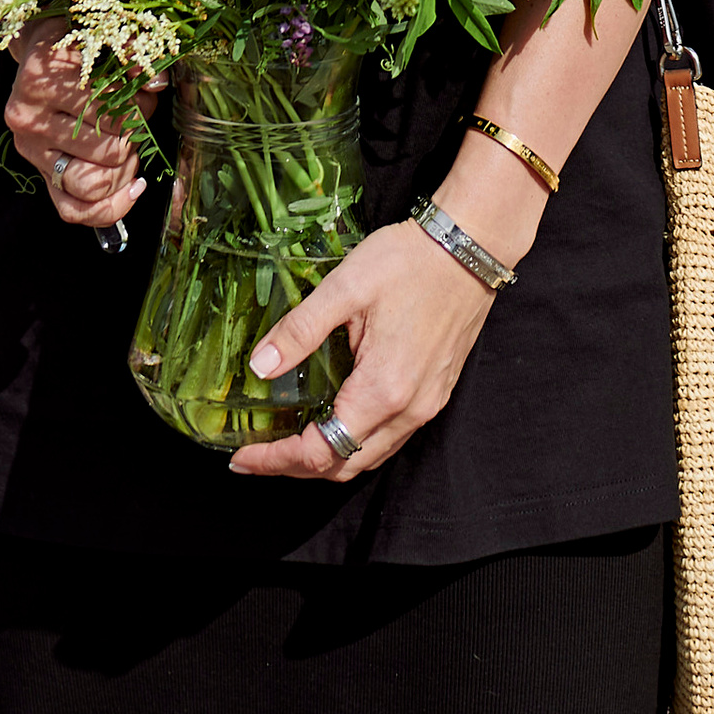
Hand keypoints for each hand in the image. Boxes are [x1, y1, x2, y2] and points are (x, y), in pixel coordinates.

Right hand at [3, 15, 150, 233]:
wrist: (37, 53)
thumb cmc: (76, 42)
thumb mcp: (98, 32)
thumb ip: (129, 49)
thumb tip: (157, 82)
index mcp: (41, 77)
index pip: (111, 107)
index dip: (142, 102)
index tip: (143, 89)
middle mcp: (28, 117)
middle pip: (109, 147)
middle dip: (137, 134)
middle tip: (137, 115)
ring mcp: (30, 150)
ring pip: (96, 181)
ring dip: (126, 167)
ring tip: (130, 144)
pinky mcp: (36, 173)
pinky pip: (74, 209)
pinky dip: (111, 207)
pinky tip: (134, 187)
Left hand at [226, 218, 496, 481]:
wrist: (470, 246)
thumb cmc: (411, 261)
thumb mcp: (345, 287)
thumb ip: (300, 330)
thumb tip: (259, 367)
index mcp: (383, 389)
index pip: (322, 451)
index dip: (277, 460)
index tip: (243, 457)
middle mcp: (409, 410)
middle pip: (345, 465)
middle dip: (296, 467)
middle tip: (255, 456)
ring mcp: (427, 404)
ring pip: (369, 455)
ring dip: (326, 459)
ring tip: (286, 444)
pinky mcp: (435, 393)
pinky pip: (389, 437)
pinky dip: (354, 442)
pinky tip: (332, 422)